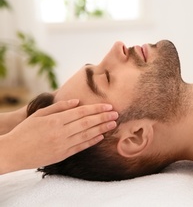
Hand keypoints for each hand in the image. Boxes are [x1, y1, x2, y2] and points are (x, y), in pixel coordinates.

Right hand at [0, 99, 117, 173]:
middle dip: (104, 117)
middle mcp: (61, 132)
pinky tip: (101, 136)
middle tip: (116, 113)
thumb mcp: (39, 114)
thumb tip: (76, 101)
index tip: (108, 106)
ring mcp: (62, 144)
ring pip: (87, 135)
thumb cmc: (25, 130)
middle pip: (87, 122)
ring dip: (102, 129)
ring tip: (113, 123)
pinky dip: (92, 141)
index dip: (97, 109)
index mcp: (56, 120)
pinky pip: (81, 147)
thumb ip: (59, 107)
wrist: (13, 152)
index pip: (82, 112)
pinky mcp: (62, 155)